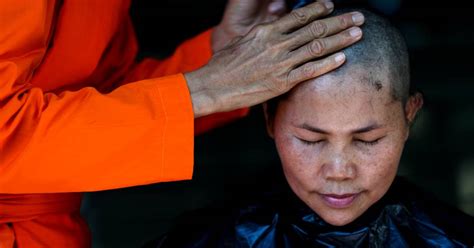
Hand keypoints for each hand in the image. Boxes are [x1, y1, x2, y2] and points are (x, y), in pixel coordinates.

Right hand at [186, 1, 364, 116]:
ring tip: (358, 33)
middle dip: (339, 21)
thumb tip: (277, 23)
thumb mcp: (242, 40)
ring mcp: (280, 63)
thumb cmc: (225, 65)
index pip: (299, 16)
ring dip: (340, 39)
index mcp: (267, 31)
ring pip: (317, 46)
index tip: (332, 5)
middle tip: (358, 16)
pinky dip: (328, 63)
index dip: (319, 9)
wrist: (213, 85)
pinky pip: (310, 70)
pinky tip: (343, 57)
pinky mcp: (282, 82)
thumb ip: (263, 32)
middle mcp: (276, 43)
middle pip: (314, 28)